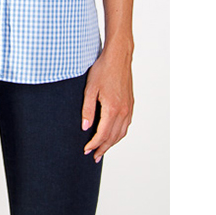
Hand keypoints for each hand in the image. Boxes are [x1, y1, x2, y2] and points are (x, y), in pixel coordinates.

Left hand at [81, 44, 133, 162]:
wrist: (118, 57)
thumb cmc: (103, 70)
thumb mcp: (90, 89)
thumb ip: (87, 110)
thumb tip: (84, 127)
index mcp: (112, 109)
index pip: (102, 134)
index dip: (94, 144)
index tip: (86, 150)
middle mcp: (123, 111)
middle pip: (113, 137)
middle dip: (103, 148)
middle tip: (94, 157)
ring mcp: (128, 108)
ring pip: (121, 133)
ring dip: (112, 143)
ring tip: (102, 150)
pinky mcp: (130, 104)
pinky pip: (126, 125)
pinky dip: (119, 134)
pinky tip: (113, 135)